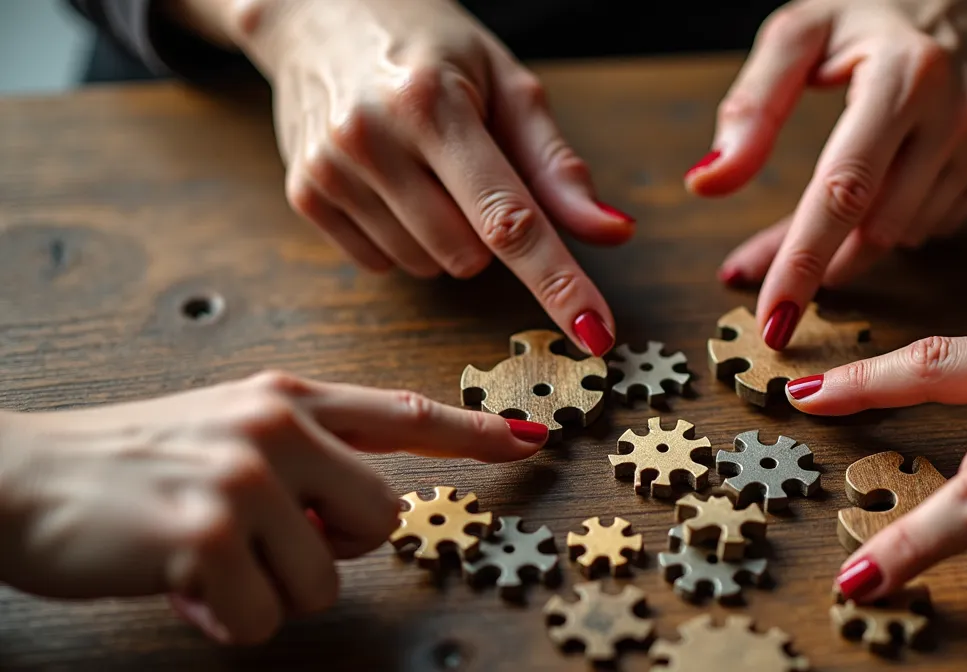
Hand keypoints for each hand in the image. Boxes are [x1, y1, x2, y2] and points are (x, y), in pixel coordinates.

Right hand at [0, 371, 547, 644]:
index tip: (531, 443)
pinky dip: (227, 617)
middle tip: (258, 539)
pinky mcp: (207, 533)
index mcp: (288, 399)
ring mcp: (245, 478)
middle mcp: (277, 428)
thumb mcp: (228, 430)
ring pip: (326, 578)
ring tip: (207, 556)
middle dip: (330, 548)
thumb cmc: (132, 463)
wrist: (21, 478)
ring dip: (268, 587)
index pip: (401, 413)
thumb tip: (363, 510)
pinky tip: (181, 584)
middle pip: (381, 519)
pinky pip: (268, 614)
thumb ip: (304, 455)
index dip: (473, 433)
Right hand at [227, 0, 628, 354]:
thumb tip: (613, 232)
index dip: (559, 280)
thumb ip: (556, 167)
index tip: (595, 334)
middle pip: (471, 254)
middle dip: (487, 229)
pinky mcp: (305, 196)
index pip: (510, 218)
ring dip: (445, 236)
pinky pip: (383, 264)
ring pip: (428, 267)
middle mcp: (371, 139)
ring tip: (424, 166)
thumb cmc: (430, 48)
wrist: (319, 13)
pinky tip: (389, 182)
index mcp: (433, 104)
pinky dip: (402, 238)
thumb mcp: (505, 84)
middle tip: (468, 166)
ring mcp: (329, 172)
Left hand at [690, 0, 966, 348]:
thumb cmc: (866, 9)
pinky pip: (932, 225)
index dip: (803, 261)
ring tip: (817, 210)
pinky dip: (892, 222)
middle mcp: (957, 112)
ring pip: (902, 235)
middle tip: (757, 262)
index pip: (844, 191)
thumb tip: (707, 183)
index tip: (773, 318)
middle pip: (874, 228)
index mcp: (905, 76)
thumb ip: (751, 107)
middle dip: (812, 258)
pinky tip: (880, 182)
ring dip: (850, 242)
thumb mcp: (797, 34)